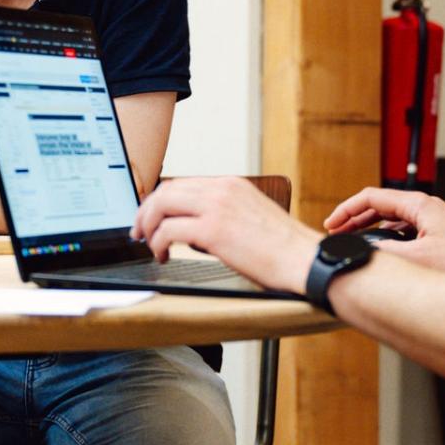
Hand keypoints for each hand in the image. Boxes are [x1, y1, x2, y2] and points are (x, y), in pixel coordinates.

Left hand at [132, 177, 318, 293]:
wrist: (305, 260)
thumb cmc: (283, 248)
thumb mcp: (250, 216)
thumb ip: (222, 214)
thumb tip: (192, 229)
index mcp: (231, 184)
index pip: (182, 183)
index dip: (160, 201)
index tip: (151, 217)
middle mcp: (222, 189)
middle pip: (166, 191)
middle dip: (146, 211)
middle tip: (139, 231)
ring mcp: (217, 207)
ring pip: (162, 206)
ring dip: (148, 226)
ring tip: (149, 245)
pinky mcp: (213, 230)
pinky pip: (169, 231)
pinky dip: (158, 243)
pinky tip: (162, 255)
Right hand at [324, 187, 444, 275]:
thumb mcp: (419, 257)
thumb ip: (385, 252)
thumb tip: (360, 252)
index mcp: (417, 204)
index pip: (370, 198)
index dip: (346, 211)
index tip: (331, 225)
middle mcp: (423, 208)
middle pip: (378, 206)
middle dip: (354, 220)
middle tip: (336, 235)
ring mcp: (430, 220)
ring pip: (390, 219)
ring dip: (369, 229)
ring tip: (353, 242)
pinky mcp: (436, 234)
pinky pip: (402, 230)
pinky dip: (386, 238)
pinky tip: (381, 253)